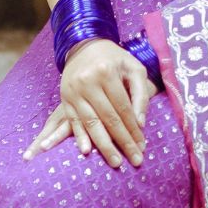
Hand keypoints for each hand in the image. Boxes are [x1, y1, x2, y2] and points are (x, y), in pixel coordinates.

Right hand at [22, 39, 157, 167]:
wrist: (84, 46)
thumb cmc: (114, 59)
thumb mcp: (133, 68)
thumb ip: (140, 93)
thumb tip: (140, 123)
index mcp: (106, 73)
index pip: (123, 108)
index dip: (134, 129)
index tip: (143, 146)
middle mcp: (87, 83)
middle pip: (109, 118)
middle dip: (123, 142)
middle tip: (135, 160)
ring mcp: (73, 92)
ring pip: (91, 123)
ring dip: (104, 145)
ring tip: (116, 161)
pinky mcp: (64, 99)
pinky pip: (73, 121)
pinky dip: (80, 137)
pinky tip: (87, 152)